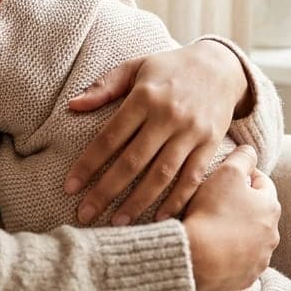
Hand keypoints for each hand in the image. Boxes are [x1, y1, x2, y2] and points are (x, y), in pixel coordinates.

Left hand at [63, 41, 249, 224]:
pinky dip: (176, 201)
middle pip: (132, 161)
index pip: (110, 137)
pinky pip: (192, 178)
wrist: (220, 67)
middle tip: (85, 213)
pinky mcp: (211, 145)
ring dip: (138, 202)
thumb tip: (72, 105)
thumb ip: (104, 86)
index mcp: (144, 97)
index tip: (69, 187)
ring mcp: (191, 132)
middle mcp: (168, 116)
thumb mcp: (135, 67)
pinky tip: (159, 219)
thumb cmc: (169, 69)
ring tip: (116, 223)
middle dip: (106, 191)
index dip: (88, 164)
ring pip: (161, 175)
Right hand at [182, 145, 279, 290]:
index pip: (262, 182)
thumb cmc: (213, 211)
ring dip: (237, 230)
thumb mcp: (227, 172)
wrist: (199, 257)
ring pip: (250, 236)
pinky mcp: (247, 276)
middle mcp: (272, 234)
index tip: (224, 177)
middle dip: (241, 204)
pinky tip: (213, 246)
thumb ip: (242, 157)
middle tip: (216, 200)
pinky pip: (241, 259)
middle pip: (257, 211)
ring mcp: (261, 258)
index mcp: (270, 206)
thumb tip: (250, 150)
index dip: (243, 175)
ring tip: (212, 225)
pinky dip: (230, 252)